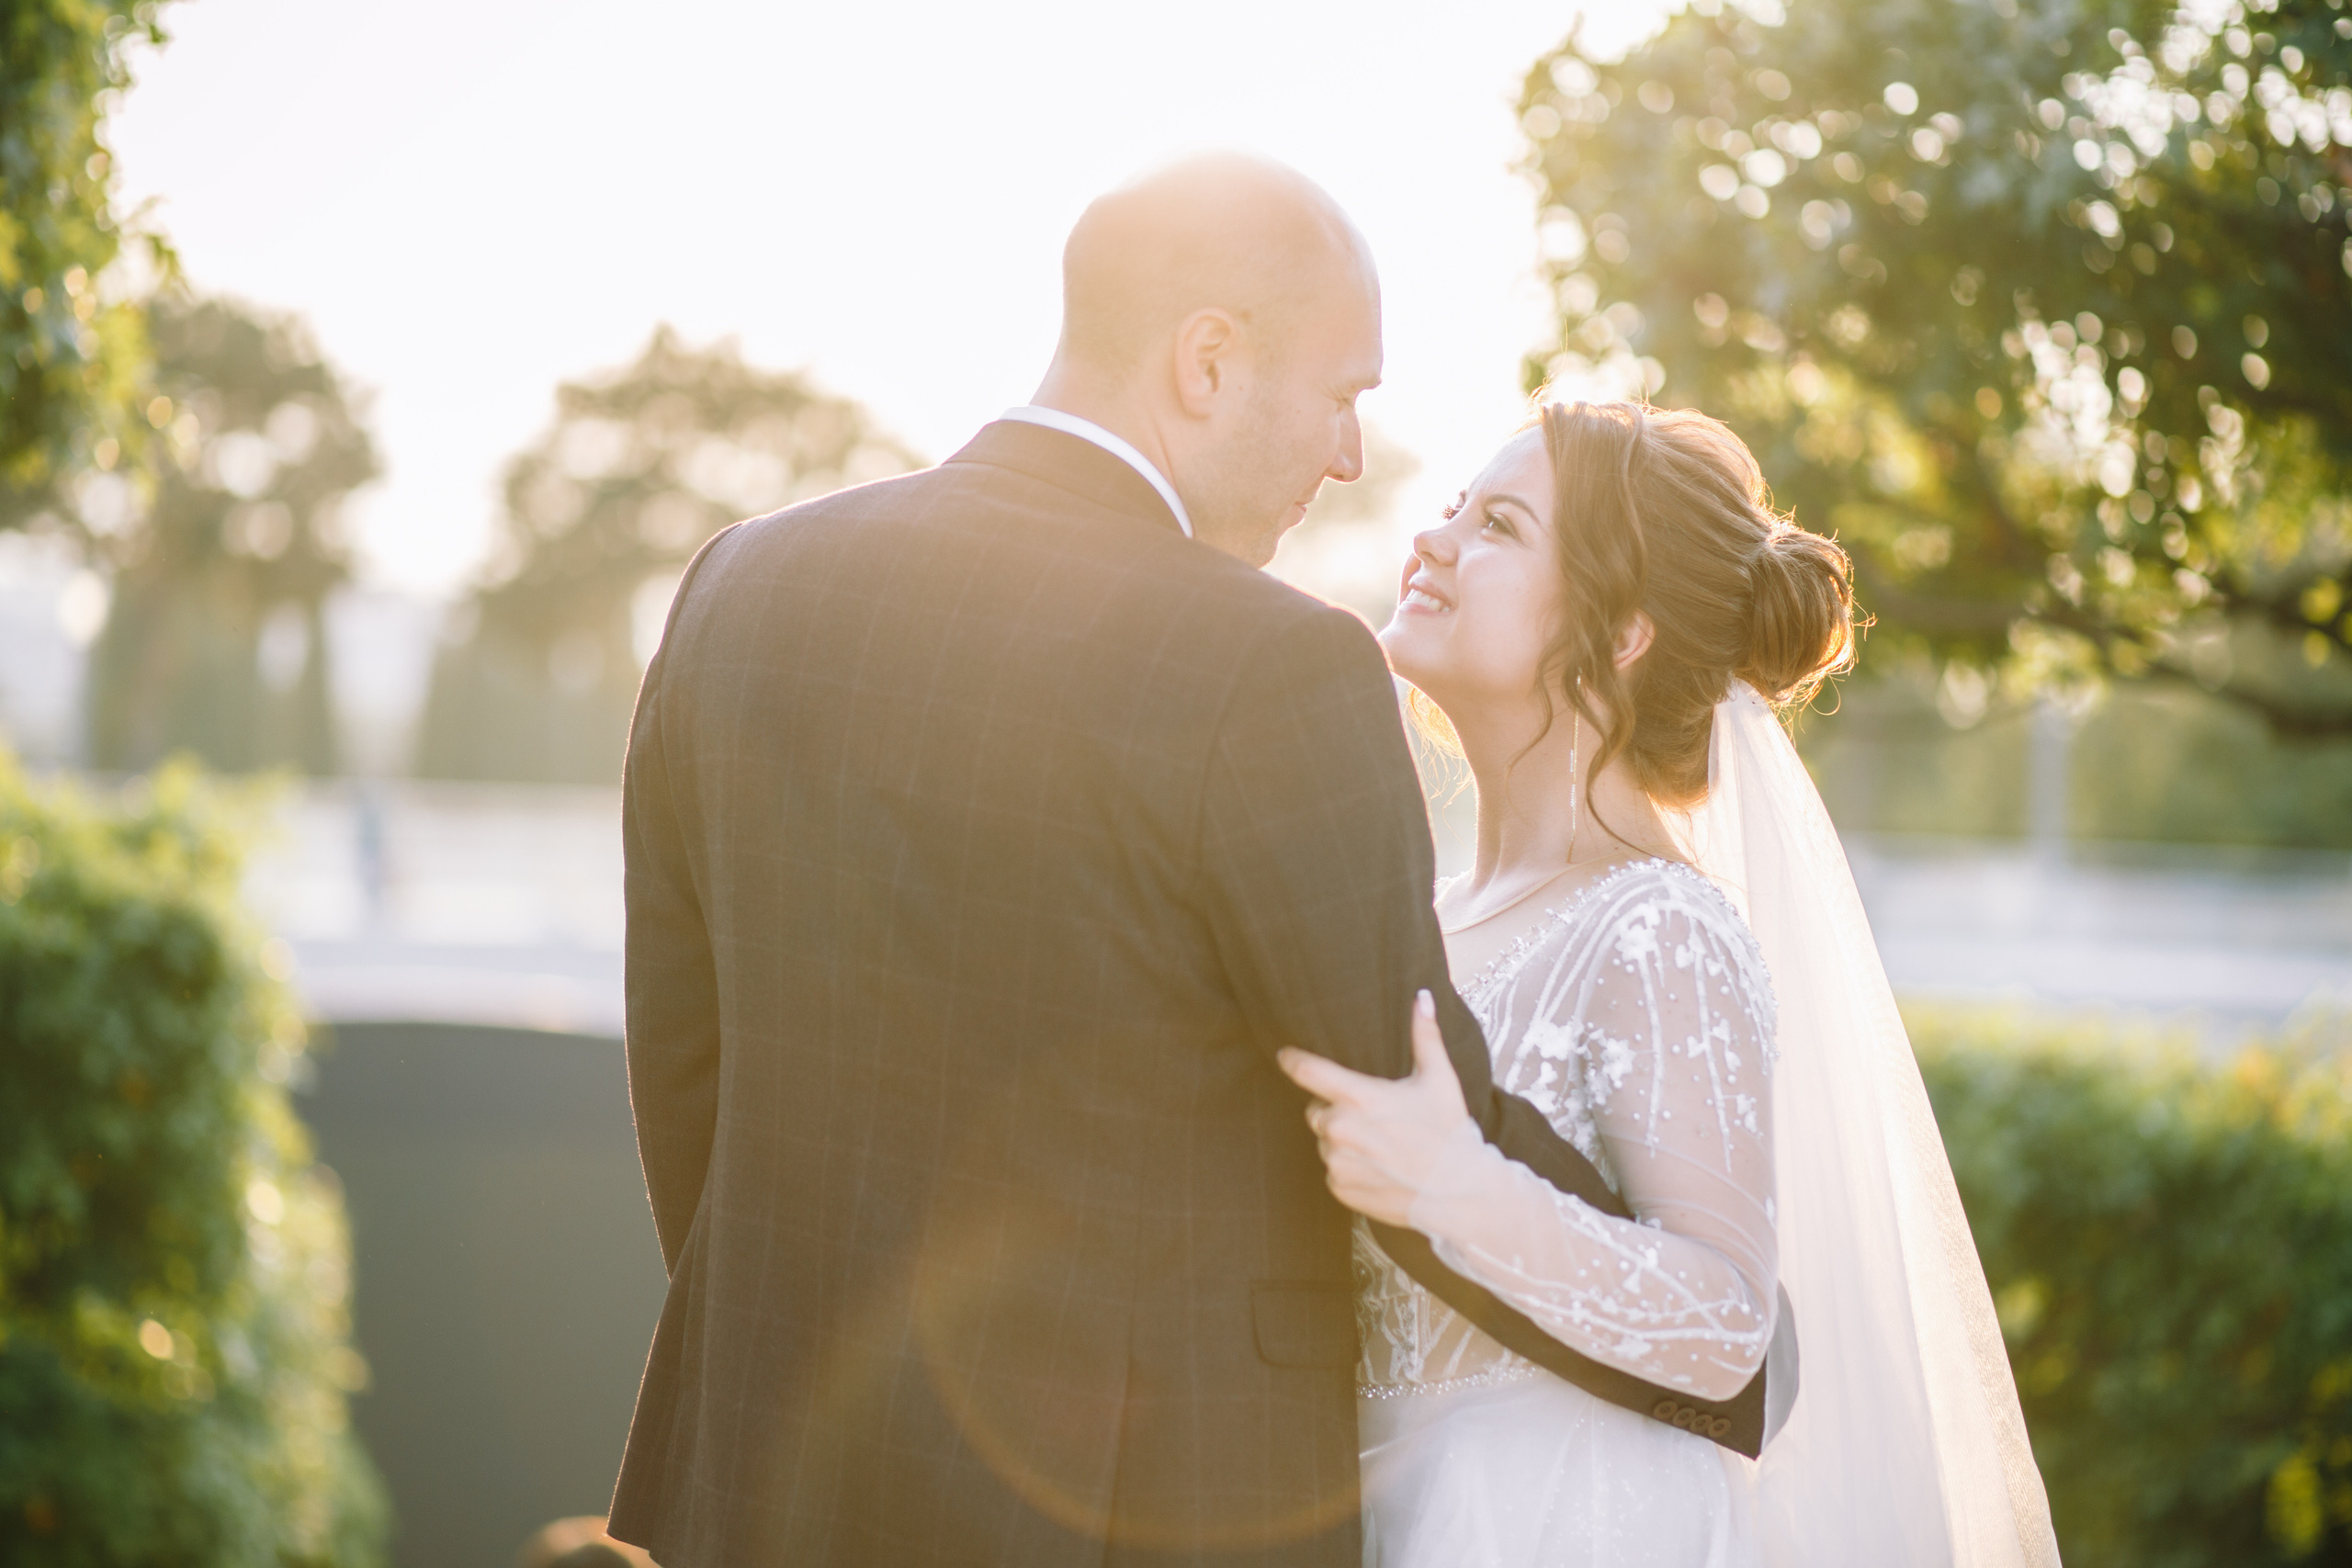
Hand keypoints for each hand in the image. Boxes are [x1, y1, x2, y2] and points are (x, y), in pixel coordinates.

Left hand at [1276, 990, 1477, 1227]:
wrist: (1460, 1193)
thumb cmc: (1449, 1132)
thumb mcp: (1439, 1079)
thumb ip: (1424, 1036)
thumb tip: (1423, 996)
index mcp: (1358, 1096)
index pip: (1307, 1071)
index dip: (1292, 1060)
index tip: (1285, 1055)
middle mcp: (1340, 1129)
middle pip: (1317, 1109)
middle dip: (1337, 1109)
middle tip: (1374, 1117)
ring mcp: (1337, 1162)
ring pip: (1325, 1141)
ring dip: (1343, 1140)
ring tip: (1381, 1145)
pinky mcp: (1340, 1188)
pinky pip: (1333, 1170)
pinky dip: (1350, 1167)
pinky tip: (1380, 1168)